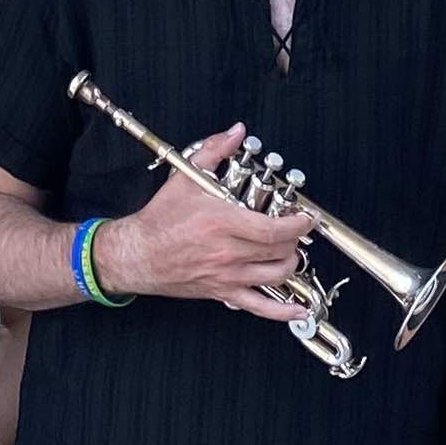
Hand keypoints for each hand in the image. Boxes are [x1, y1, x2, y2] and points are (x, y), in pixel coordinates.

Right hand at [93, 130, 308, 322]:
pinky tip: (298, 311)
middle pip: (280, 251)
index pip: (273, 229)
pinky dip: (282, 311)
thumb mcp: (186, 178)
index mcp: (222, 223)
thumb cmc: (160, 220)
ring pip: (276, 277)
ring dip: (291, 263)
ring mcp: (227, 276)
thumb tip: (235, 132)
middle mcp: (228, 253)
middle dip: (296, 239)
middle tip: (295, 228)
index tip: (307, 216)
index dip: (298, 224)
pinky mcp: (222, 293)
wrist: (138, 254)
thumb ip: (214, 151)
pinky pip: (258, 308)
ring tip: (290, 250)